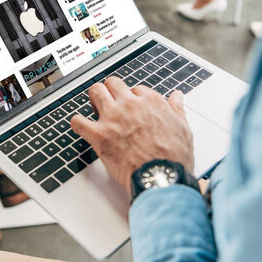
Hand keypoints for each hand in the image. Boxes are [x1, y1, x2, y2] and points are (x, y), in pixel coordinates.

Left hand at [71, 77, 193, 192]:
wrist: (161, 177)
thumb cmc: (173, 157)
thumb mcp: (183, 128)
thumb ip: (177, 109)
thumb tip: (177, 96)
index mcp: (150, 101)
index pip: (136, 88)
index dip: (134, 97)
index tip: (133, 106)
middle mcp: (130, 105)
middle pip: (113, 83)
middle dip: (112, 91)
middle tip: (112, 103)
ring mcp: (113, 118)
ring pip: (95, 92)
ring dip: (95, 98)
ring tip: (96, 107)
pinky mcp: (99, 135)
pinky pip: (78, 121)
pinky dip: (77, 123)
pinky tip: (82, 126)